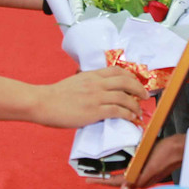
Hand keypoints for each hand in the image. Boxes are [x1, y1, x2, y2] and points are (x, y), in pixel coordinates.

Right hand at [33, 67, 147, 128]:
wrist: (43, 102)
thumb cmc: (55, 95)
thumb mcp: (75, 81)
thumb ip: (88, 82)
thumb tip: (97, 88)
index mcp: (92, 74)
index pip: (117, 71)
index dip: (130, 76)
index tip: (136, 83)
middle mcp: (97, 83)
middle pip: (126, 81)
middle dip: (139, 88)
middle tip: (145, 96)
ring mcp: (96, 97)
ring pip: (124, 97)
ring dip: (135, 104)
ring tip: (139, 110)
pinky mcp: (94, 111)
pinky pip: (118, 111)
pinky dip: (128, 114)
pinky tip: (131, 117)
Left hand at [92, 134, 185, 188]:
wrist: (181, 148)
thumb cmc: (167, 155)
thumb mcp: (151, 166)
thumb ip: (138, 179)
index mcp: (140, 179)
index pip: (117, 183)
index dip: (102, 181)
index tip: (88, 180)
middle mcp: (141, 177)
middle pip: (119, 180)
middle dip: (105, 179)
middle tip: (92, 176)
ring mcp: (145, 171)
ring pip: (125, 175)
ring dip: (113, 173)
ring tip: (103, 170)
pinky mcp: (149, 165)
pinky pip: (132, 168)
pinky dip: (123, 166)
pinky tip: (121, 161)